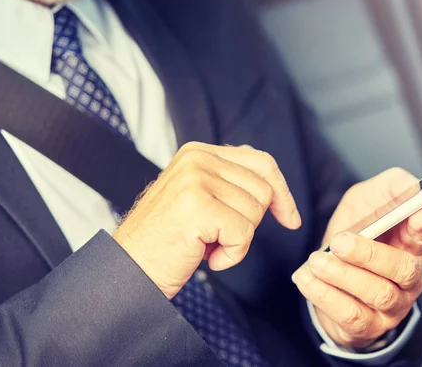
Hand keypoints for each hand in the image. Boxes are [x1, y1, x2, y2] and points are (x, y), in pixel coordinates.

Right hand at [113, 142, 300, 298]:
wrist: (131, 269)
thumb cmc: (168, 240)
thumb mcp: (199, 197)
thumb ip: (229, 181)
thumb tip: (274, 187)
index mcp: (199, 152)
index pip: (261, 161)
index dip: (282, 192)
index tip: (290, 218)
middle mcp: (197, 159)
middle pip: (263, 190)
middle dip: (251, 223)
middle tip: (218, 236)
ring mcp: (196, 180)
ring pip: (256, 213)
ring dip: (238, 241)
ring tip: (206, 245)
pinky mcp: (198, 206)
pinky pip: (244, 234)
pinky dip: (232, 255)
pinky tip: (206, 257)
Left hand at [291, 168, 421, 348]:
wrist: (328, 278)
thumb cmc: (352, 235)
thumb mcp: (364, 203)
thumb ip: (386, 189)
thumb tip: (410, 183)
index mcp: (410, 245)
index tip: (419, 213)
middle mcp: (408, 279)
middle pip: (402, 269)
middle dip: (369, 254)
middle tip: (339, 242)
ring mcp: (391, 306)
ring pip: (378, 294)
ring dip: (343, 275)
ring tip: (316, 261)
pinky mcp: (367, 327)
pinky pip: (351, 315)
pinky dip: (326, 296)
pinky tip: (306, 279)